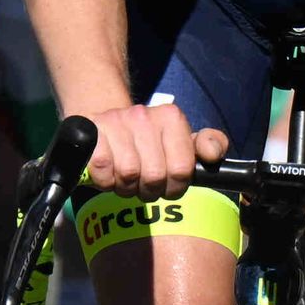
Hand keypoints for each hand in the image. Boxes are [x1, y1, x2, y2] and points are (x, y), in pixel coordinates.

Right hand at [83, 98, 215, 196]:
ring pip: (128, 175)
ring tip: (125, 179)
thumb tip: (212, 154)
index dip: (175, 186)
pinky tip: (108, 174)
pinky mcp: (91, 131)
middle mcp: (144, 115)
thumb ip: (208, 145)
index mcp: (171, 117)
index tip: (168, 184)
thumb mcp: (182, 142)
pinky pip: (103, 170)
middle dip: (148, 190)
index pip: (182, 169)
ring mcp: (116, 121)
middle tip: (142, 184)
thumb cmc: (147, 142)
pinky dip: (104, 181)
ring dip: (125, 187)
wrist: (103, 124)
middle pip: (154, 176)